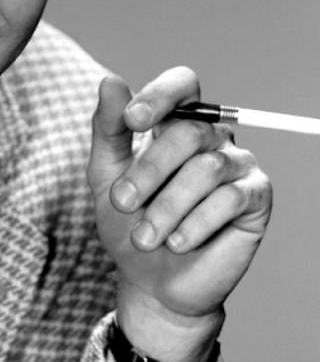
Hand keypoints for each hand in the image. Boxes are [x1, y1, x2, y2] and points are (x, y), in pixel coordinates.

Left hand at [87, 67, 271, 361]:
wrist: (151, 281)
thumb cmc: (127, 222)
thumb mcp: (105, 174)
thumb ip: (108, 128)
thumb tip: (111, 80)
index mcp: (174, 122)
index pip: (181, 84)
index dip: (159, 96)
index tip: (131, 121)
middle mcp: (209, 136)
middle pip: (188, 131)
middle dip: (149, 169)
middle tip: (122, 202)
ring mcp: (236, 163)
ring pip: (206, 167)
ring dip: (167, 206)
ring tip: (145, 237)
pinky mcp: (256, 196)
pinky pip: (230, 198)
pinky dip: (196, 223)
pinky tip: (177, 242)